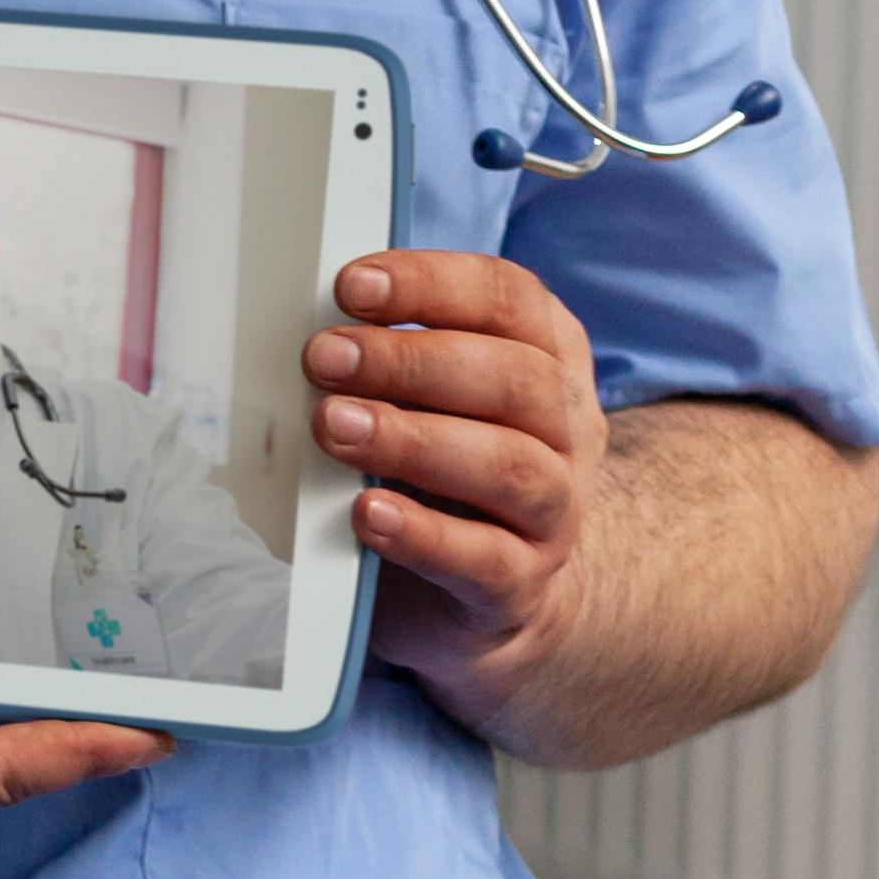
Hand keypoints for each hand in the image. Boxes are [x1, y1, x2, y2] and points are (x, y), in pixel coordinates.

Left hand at [307, 249, 603, 733]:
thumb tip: (312, 326)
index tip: (350, 285)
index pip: (510, 299)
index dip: (432, 284)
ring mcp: (555, 512)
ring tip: (332, 426)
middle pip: (513, 378)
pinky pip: (484, 559)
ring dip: (411, 439)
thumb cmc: (446, 473)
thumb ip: (390, 359)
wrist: (501, 594)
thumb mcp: (430, 402)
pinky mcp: (522, 586)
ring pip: (509, 466)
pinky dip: (423, 534)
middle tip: (321, 357)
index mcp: (550, 361)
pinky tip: (367, 513)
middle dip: (409, 359)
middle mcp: (566, 431)